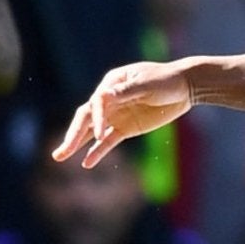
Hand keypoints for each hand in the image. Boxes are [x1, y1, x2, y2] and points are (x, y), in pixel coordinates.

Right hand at [54, 61, 193, 167]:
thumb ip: (125, 92)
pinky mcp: (125, 128)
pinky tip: (86, 163)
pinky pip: (107, 142)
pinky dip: (97, 152)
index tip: (100, 132)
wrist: (185, 87)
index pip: (97, 102)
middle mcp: (108, 100)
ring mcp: (115, 115)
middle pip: (86, 118)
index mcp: (111, 83)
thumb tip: (102, 96)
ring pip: (91, 131)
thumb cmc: (166, 80)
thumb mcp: (147, 84)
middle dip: (72, 135)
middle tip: (60, 152)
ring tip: (59, 156)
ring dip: (76, 143)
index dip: (97, 117)